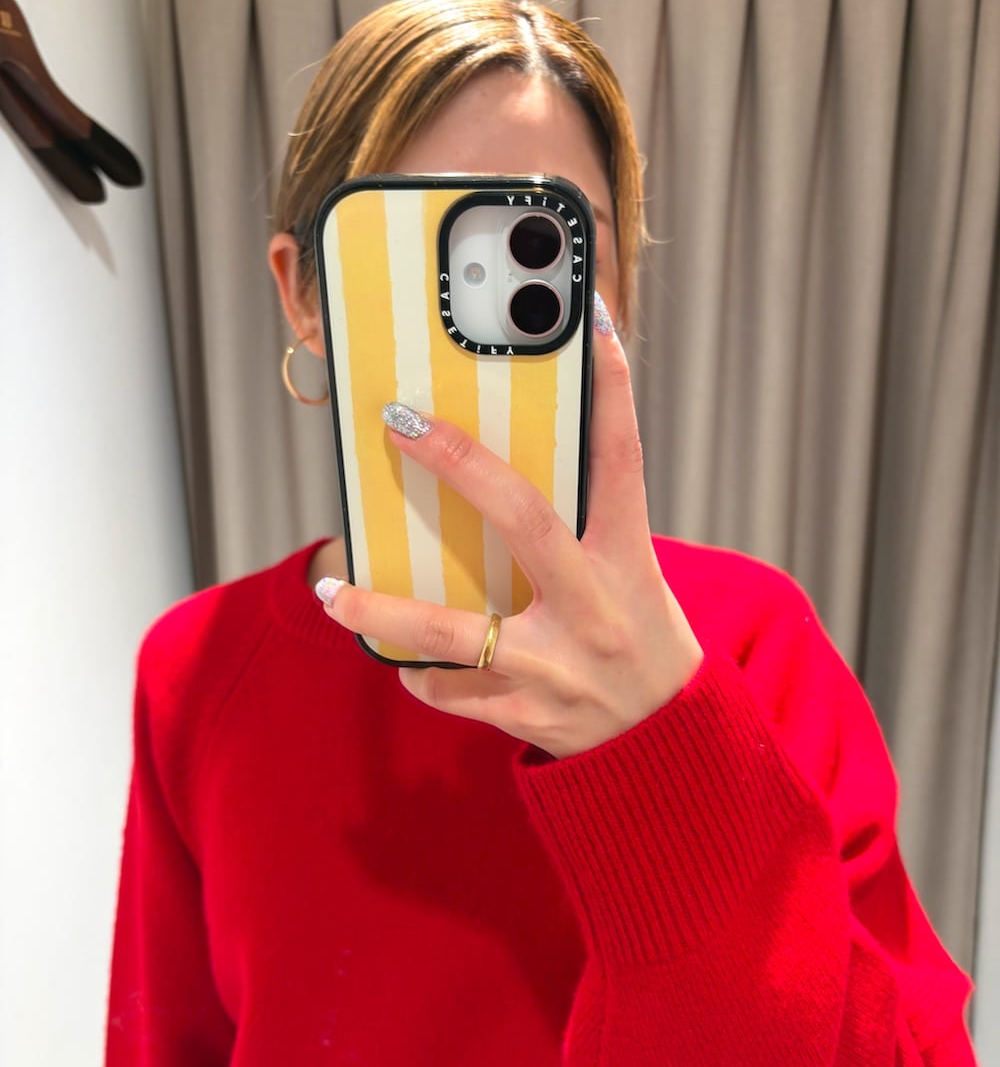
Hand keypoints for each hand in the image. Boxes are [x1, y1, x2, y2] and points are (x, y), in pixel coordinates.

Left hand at [320, 304, 703, 758]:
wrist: (666, 748)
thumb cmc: (643, 642)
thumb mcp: (633, 578)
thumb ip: (584, 528)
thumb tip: (505, 472)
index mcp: (628, 562)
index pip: (623, 461)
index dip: (611, 389)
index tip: (587, 317)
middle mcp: (595, 607)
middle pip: (525, 519)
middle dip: (460, 464)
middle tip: (400, 423)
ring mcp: (558, 665)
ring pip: (454, 629)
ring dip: (384, 609)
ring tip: (329, 589)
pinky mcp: (528, 712)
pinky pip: (451, 691)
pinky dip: (418, 673)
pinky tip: (401, 661)